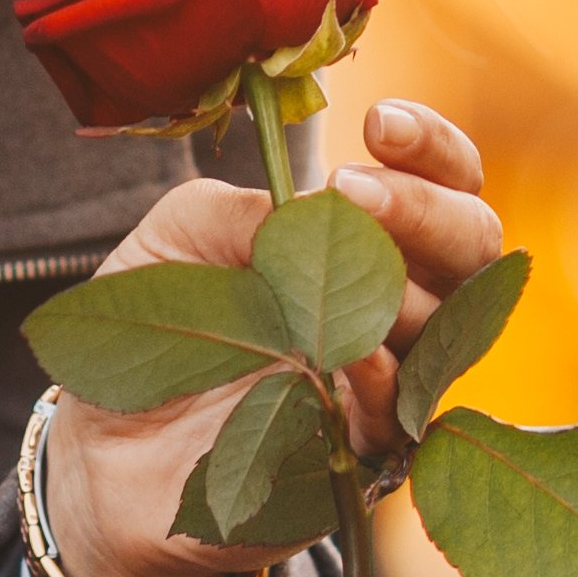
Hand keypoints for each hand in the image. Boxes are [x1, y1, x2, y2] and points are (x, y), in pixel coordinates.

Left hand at [36, 99, 504, 576]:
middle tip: (354, 189)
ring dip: (400, 283)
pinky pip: (402, 409)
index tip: (377, 122)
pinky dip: (381, 371)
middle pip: (473, 246)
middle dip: (426, 208)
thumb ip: (242, 209)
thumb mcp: (176, 236)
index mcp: (363, 241)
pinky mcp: (362, 453)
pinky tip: (347, 348)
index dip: (431, 149)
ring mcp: (387, 382)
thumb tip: (310, 205)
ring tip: (332, 269)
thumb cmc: (154, 327)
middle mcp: (393, 306)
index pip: (442, 184)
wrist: (104, 445)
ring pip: (451, 325)